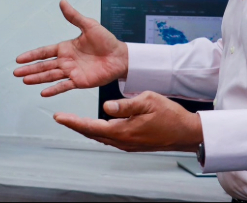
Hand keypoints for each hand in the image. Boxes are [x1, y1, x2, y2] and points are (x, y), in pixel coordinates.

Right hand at [14, 0, 128, 96]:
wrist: (120, 56)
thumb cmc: (106, 41)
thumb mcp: (89, 25)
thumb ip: (74, 17)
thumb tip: (62, 2)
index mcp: (66, 48)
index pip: (45, 52)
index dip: (32, 55)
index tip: (19, 59)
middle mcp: (66, 61)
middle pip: (44, 65)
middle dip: (30, 69)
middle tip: (16, 73)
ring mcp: (72, 72)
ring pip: (50, 76)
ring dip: (37, 79)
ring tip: (25, 81)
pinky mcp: (79, 82)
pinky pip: (64, 86)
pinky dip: (54, 89)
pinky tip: (43, 93)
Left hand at [54, 91, 202, 152]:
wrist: (186, 132)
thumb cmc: (171, 115)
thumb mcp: (148, 101)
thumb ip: (125, 105)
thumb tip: (105, 106)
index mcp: (124, 131)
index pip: (91, 127)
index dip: (73, 122)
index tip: (59, 117)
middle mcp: (123, 141)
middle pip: (92, 134)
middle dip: (75, 125)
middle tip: (61, 118)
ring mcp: (128, 144)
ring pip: (101, 137)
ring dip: (86, 129)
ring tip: (74, 121)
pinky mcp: (133, 144)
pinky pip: (110, 138)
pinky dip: (99, 131)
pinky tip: (96, 126)